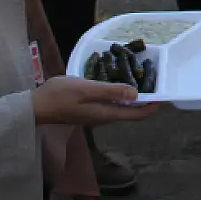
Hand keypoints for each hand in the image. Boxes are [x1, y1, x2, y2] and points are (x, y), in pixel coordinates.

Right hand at [32, 75, 160, 125]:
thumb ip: (111, 92)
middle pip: (130, 113)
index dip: (152, 107)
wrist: (34, 107)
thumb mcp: (87, 89)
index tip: (165, 96)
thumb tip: (136, 96)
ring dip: (131, 98)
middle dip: (145, 101)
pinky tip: (116, 83)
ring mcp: (94, 115)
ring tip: (139, 81)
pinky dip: (118, 96)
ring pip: (120, 109)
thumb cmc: (60, 96)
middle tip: (154, 84)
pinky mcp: (87, 110)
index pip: (136, 115)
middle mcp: (103, 118)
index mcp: (106, 114)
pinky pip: (109, 105)